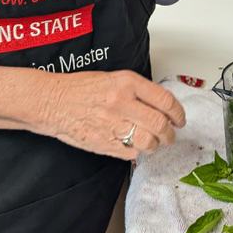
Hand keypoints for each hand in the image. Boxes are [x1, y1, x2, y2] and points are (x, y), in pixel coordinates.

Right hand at [41, 69, 185, 159]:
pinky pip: (132, 153)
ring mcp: (113, 125)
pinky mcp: (105, 143)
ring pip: (149, 142)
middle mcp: (122, 103)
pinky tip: (133, 145)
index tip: (180, 119)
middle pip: (160, 124)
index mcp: (127, 83)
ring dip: (156, 145)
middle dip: (170, 134)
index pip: (165, 100)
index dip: (178, 113)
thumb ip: (138, 91)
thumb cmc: (81, 89)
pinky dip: (137, 151)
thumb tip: (161, 106)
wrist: (53, 101)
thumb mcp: (114, 79)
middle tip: (170, 135)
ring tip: (154, 142)